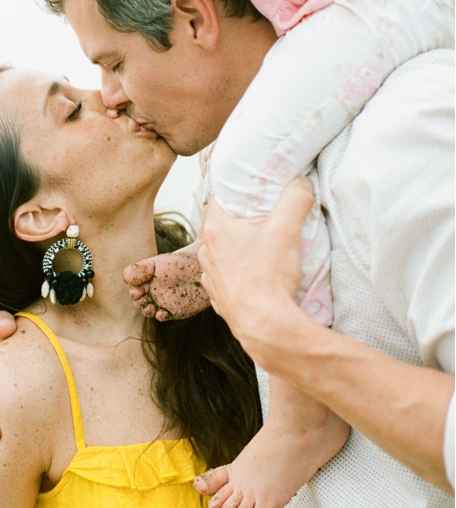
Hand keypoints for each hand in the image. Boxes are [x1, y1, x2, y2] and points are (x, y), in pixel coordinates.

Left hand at [198, 178, 314, 363]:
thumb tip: (301, 182)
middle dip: (239, 223)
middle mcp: (206, 252)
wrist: (264, 324)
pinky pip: (226, 277)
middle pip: (220, 227)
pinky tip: (256, 275)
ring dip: (238, 250)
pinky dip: (238, 273)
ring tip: (261, 250)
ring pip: (221, 254)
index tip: (250, 195)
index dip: (233, 195)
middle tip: (263, 221)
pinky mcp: (218, 297)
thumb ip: (296, 199)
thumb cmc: (269, 275)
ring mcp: (210, 276)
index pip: (216, 200)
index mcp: (215, 230)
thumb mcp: (287, 229)